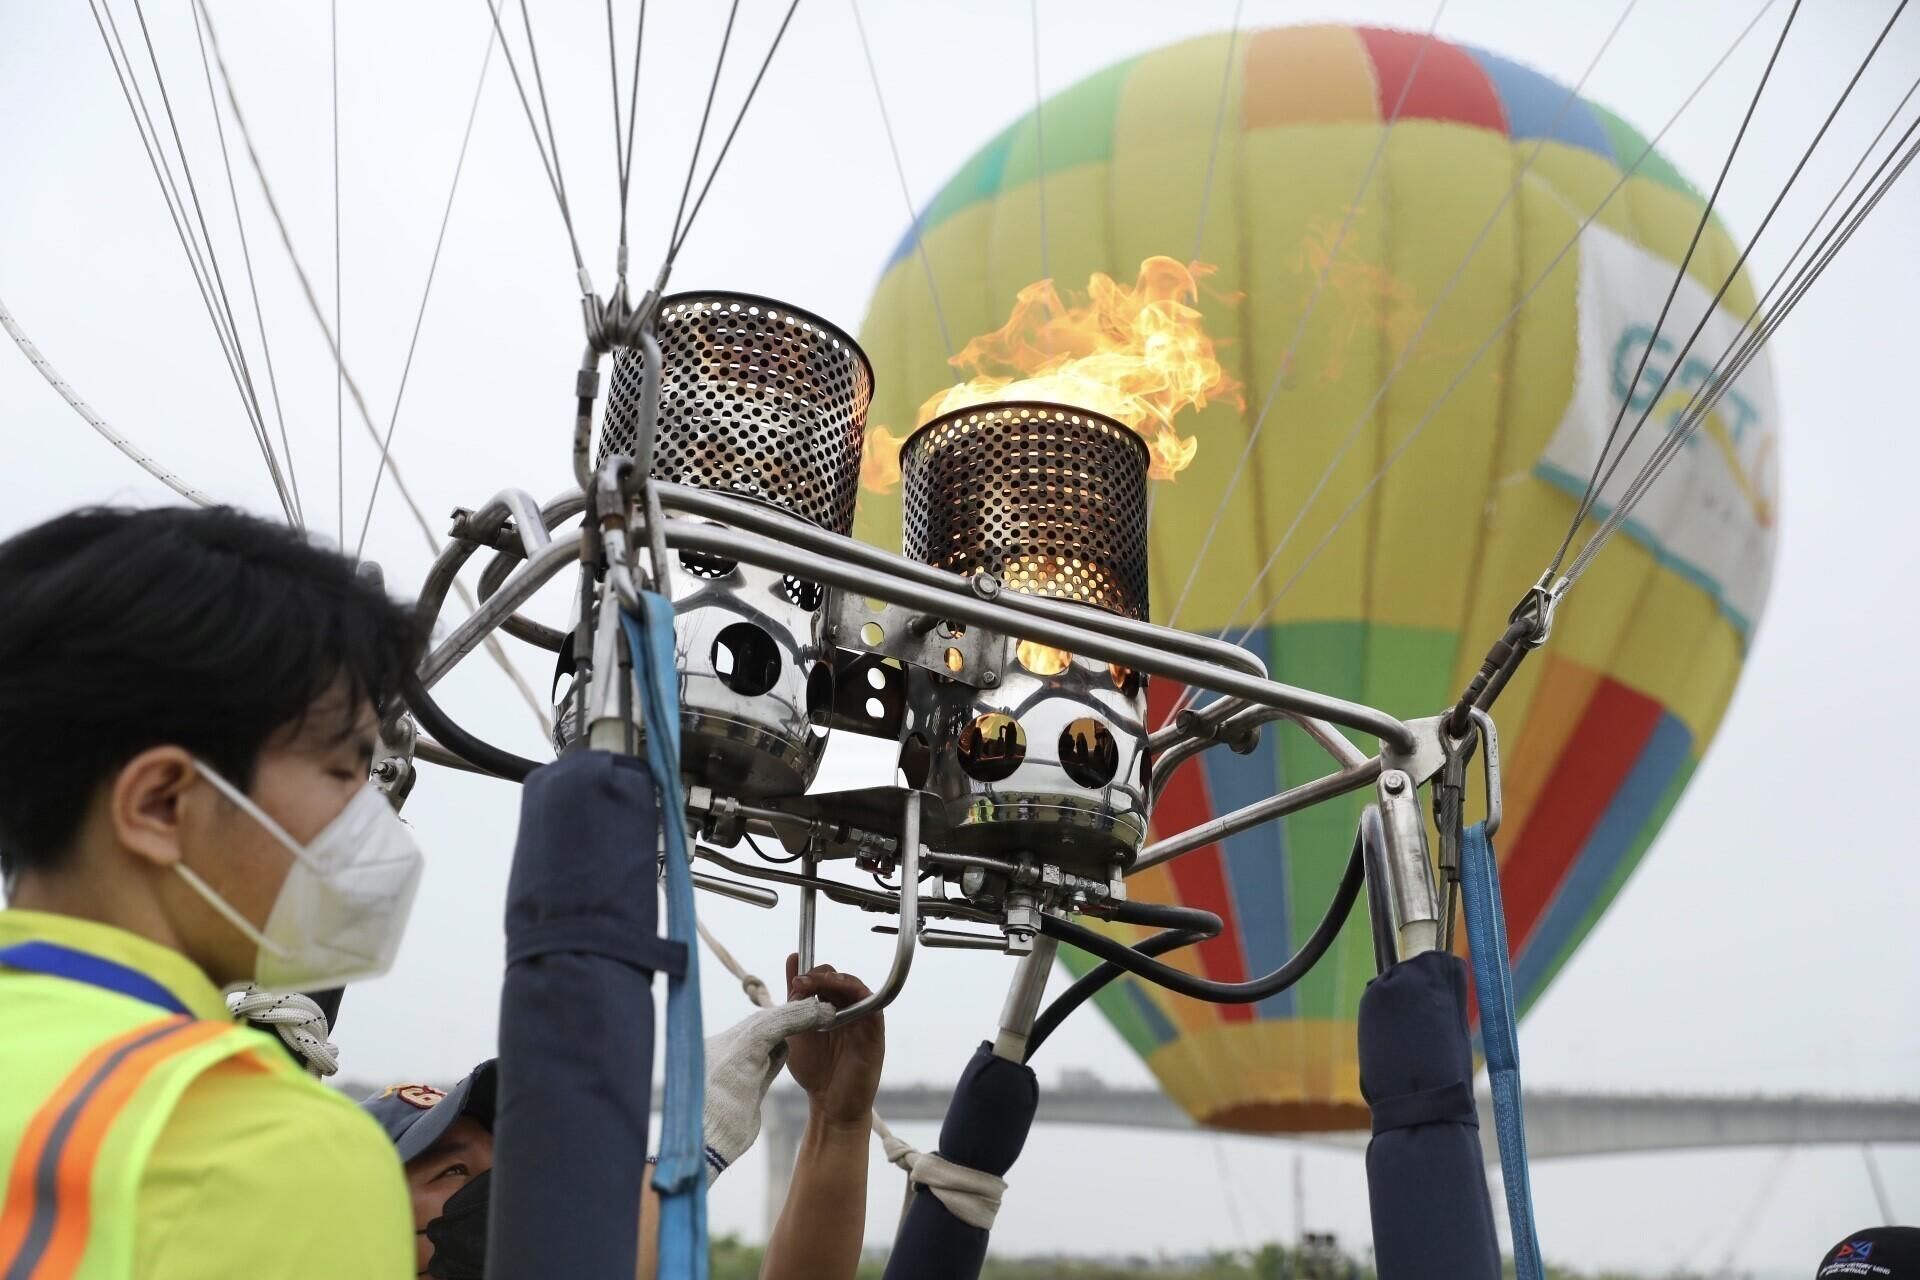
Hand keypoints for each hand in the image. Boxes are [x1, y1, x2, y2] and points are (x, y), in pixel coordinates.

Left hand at [783, 954, 883, 1129]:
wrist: (829, 1105)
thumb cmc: (815, 1071)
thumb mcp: (796, 1029)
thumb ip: (795, 999)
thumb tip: (793, 960)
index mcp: (830, 1008)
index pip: (823, 978)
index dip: (809, 973)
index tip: (794, 978)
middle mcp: (848, 1010)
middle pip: (838, 978)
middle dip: (818, 976)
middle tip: (800, 983)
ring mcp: (862, 1019)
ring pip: (854, 986)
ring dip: (834, 980)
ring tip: (814, 985)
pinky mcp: (874, 1030)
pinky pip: (872, 1003)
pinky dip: (856, 992)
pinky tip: (839, 992)